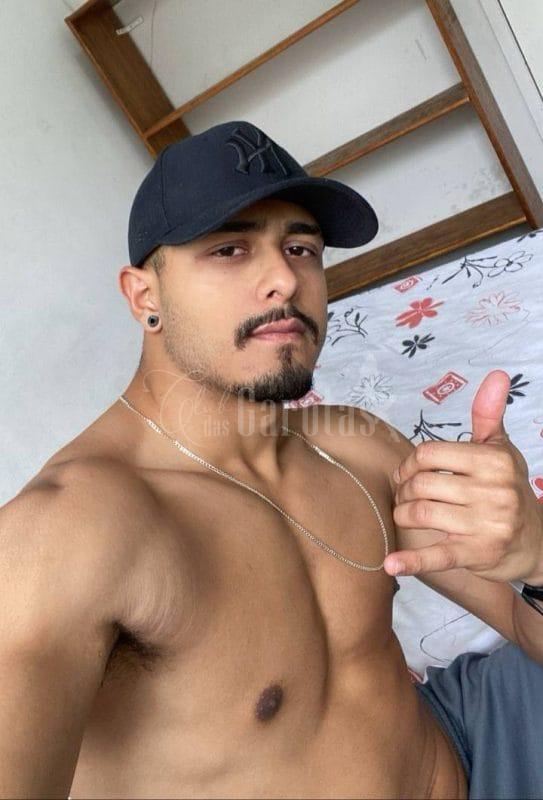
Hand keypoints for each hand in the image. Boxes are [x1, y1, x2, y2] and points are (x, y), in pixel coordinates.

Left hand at [384, 370, 542, 582]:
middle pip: (420, 483)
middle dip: (404, 491)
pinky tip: (391, 564)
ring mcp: (487, 524)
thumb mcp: (501, 449)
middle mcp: (493, 490)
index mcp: (493, 460)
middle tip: (405, 497)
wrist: (537, 542)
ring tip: (407, 515)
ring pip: (421, 513)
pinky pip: (439, 555)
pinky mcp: (478, 554)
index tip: (408, 474)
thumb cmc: (508, 489)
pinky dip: (412, 561)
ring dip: (404, 515)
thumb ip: (489, 414)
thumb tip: (497, 374)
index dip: (409, 464)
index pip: (429, 453)